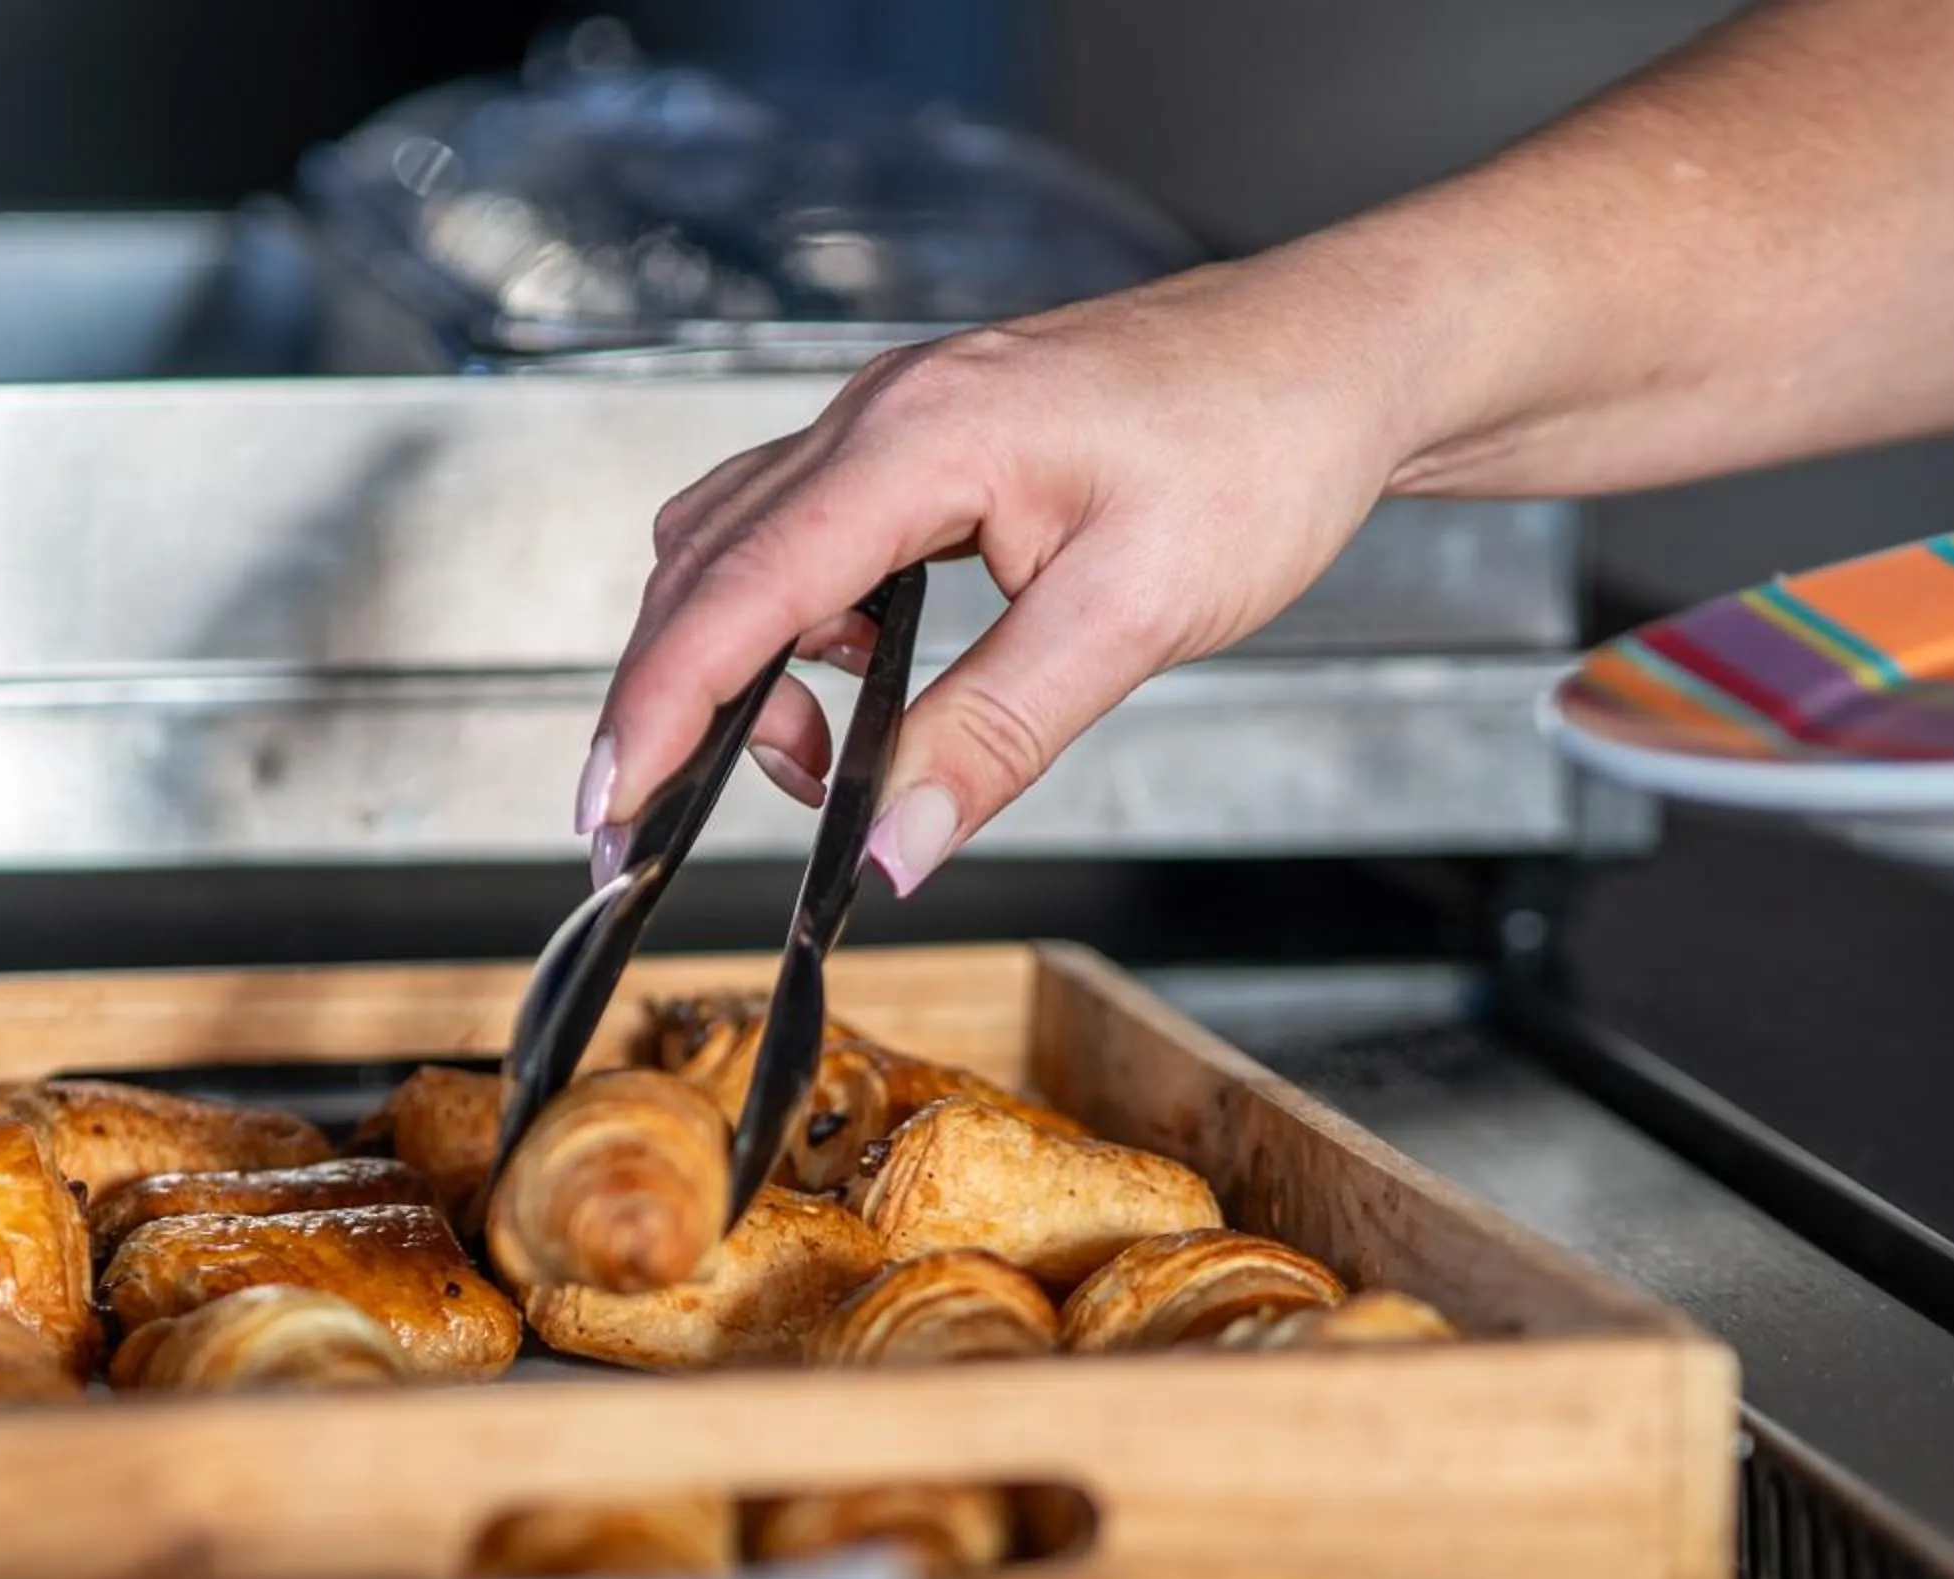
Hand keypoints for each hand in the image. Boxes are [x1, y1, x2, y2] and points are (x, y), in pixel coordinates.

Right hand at [577, 234, 1462, 892]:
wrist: (1341, 358)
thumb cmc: (1259, 449)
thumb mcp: (1131, 620)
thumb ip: (994, 737)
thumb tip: (893, 845)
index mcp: (918, 442)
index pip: (736, 593)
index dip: (658, 710)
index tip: (612, 806)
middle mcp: (881, 413)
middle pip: (702, 567)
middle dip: (668, 702)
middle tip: (655, 823)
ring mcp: (894, 418)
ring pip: (736, 545)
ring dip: (733, 662)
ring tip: (813, 760)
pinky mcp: (923, 440)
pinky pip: (799, 529)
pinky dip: (790, 620)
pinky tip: (862, 677)